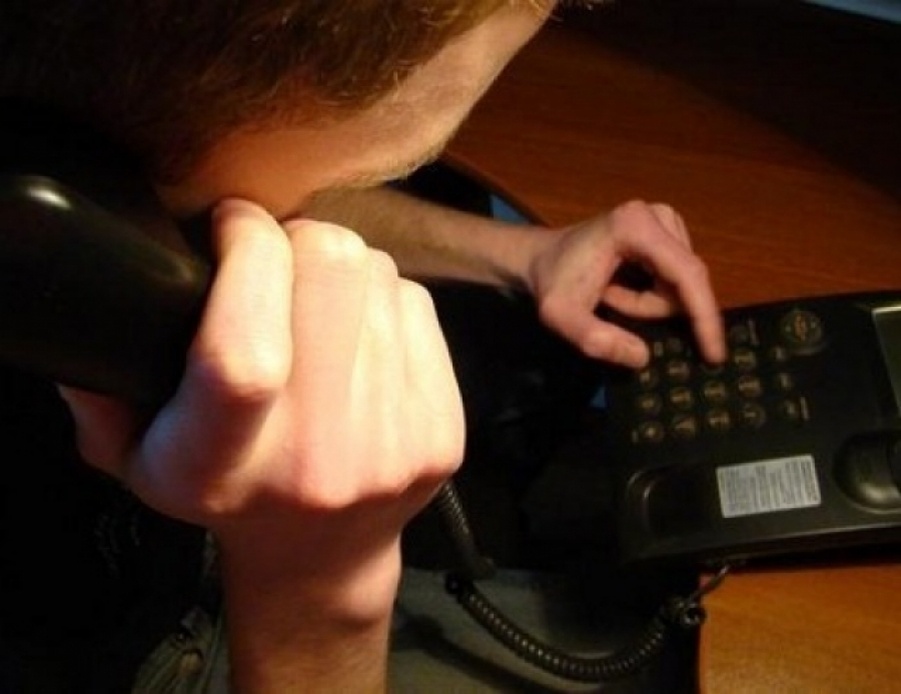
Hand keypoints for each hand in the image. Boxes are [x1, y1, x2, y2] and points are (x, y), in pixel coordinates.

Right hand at [59, 199, 464, 616]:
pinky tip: (359, 335)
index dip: (245, 255)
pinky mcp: (443, 431)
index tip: (230, 224)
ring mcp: (394, 445)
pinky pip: (418, 305)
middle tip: (278, 255)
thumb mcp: (139, 460)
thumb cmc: (226, 494)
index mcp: (225, 465)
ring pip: (379, 277)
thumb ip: (108, 392)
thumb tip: (112, 303)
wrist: (322, 557)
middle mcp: (319, 458)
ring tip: (317, 307)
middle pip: (332, 274)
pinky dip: (384, 299)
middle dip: (299, 236)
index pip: (245, 347)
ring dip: (343, 271)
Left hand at [526, 200, 725, 367]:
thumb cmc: (551, 283)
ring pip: (681, 283)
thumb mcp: (562, 318)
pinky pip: (675, 278)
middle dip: (652, 309)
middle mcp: (658, 215)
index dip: (705, 317)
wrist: (539, 258)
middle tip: (608, 304)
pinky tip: (619, 287)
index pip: (687, 276)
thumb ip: (597, 340)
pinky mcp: (666, 230)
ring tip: (609, 294)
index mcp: (636, 226)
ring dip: (648, 303)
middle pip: (685, 281)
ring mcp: (665, 219)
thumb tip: (643, 357)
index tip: (715, 355)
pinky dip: (651, 294)